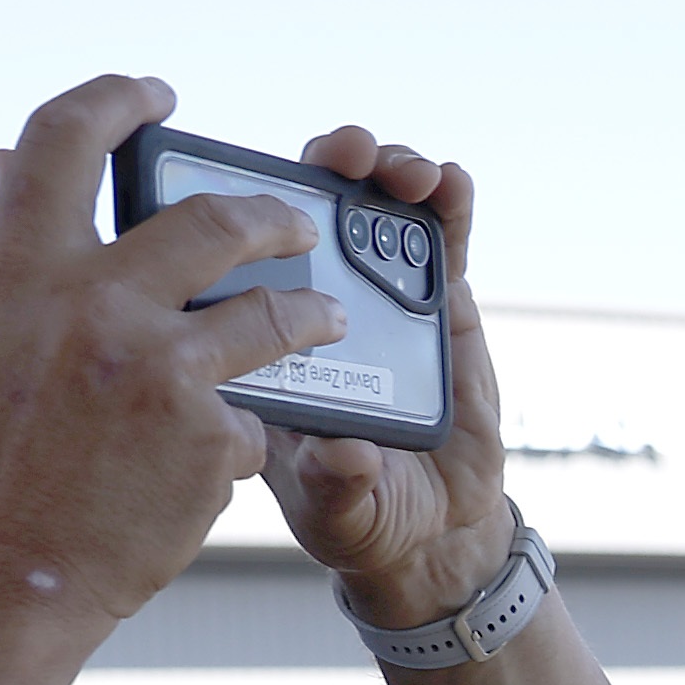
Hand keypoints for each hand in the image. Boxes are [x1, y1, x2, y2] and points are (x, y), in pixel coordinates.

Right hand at [0, 75, 328, 636]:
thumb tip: (7, 174)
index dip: (117, 102)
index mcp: (16, 266)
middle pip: (212, 219)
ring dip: (308, 312)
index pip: (67, 139)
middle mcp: (92, 301)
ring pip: (270, 313)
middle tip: (298, 218)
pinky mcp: (207, 434)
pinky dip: (231, 439)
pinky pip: (246, 419)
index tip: (156, 97)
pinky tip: (209, 468)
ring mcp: (157, 367)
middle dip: (270, 212)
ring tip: (326, 319)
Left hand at [257, 127, 518, 628]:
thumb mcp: (336, 510)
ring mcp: (376, 300)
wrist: (435, 526)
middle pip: (304, 216)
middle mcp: (312, 308)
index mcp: (259, 346)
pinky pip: (442, 244)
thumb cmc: (361, 512)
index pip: (233, 263)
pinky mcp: (439, 306)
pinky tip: (452, 185)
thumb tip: (342, 453)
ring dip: (382, 174)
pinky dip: (448, 206)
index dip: (232, 211)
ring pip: (370, 214)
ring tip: (401, 171)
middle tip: (340, 158)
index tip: (242, 189)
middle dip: (319, 172)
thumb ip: (337, 483)